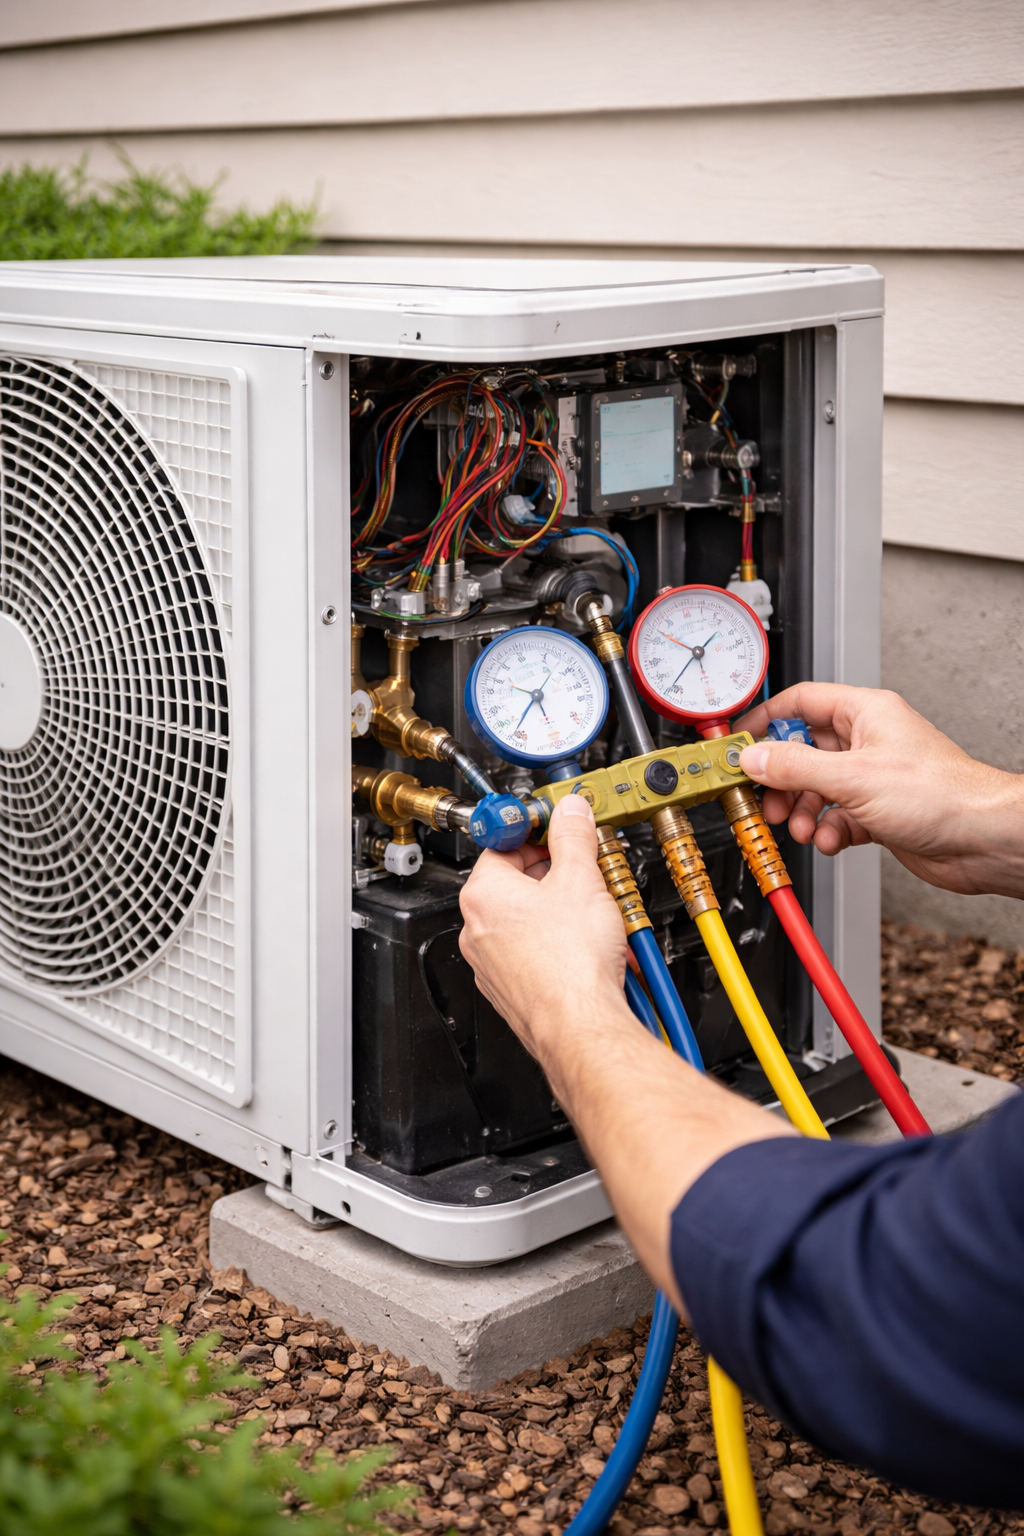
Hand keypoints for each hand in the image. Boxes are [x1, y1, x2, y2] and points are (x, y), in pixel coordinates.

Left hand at [459, 793, 793, 1308]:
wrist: (582, 1026)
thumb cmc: (571, 964)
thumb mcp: (582, 878)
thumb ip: (575, 835)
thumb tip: (571, 811)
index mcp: (483, 894)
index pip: (504, 842)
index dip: (538, 830)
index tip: (559, 825)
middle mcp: (478, 929)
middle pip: (518, 881)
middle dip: (557, 874)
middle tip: (589, 871)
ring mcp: (493, 964)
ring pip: (529, 920)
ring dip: (563, 910)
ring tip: (597, 912)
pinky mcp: (515, 990)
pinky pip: (537, 954)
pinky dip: (562, 945)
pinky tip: (593, 947)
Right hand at [735, 684, 1023, 898]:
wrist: (981, 839)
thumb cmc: (940, 793)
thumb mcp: (852, 776)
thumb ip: (795, 767)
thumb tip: (755, 758)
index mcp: (864, 713)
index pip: (800, 702)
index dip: (766, 719)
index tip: (739, 739)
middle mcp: (867, 741)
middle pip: (803, 751)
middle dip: (781, 779)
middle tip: (765, 797)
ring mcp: (871, 777)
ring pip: (816, 788)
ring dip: (803, 811)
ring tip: (801, 827)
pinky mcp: (877, 810)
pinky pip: (835, 816)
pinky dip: (827, 830)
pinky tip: (832, 840)